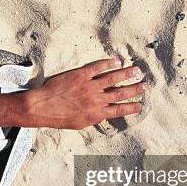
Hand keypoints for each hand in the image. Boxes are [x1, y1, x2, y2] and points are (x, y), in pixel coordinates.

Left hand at [23, 58, 143, 128]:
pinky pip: (97, 67)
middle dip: (133, 89)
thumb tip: (103, 115)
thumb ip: (93, 117)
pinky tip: (116, 62)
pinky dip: (108, 64)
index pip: (119, 110)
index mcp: (96, 113)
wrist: (42, 107)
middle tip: (144, 85)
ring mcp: (89, 86)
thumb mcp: (79, 123)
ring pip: (112, 78)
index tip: (140, 105)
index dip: (131, 107)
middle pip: (120, 93)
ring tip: (137, 71)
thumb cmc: (58, 118)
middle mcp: (96, 99)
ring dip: (126, 75)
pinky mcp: (80, 75)